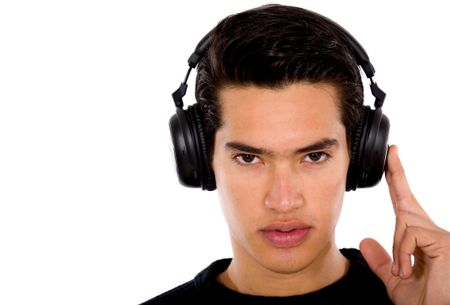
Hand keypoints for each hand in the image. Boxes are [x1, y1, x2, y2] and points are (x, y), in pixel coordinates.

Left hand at [360, 145, 449, 304]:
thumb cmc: (427, 303)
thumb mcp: (397, 282)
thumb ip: (382, 262)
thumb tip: (366, 241)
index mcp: (420, 241)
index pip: (405, 205)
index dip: (397, 182)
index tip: (391, 159)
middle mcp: (433, 234)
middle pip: (406, 200)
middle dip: (397, 174)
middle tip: (392, 150)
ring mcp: (441, 236)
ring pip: (404, 223)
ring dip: (398, 249)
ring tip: (405, 272)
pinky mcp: (443, 241)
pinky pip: (410, 234)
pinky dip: (403, 253)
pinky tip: (408, 270)